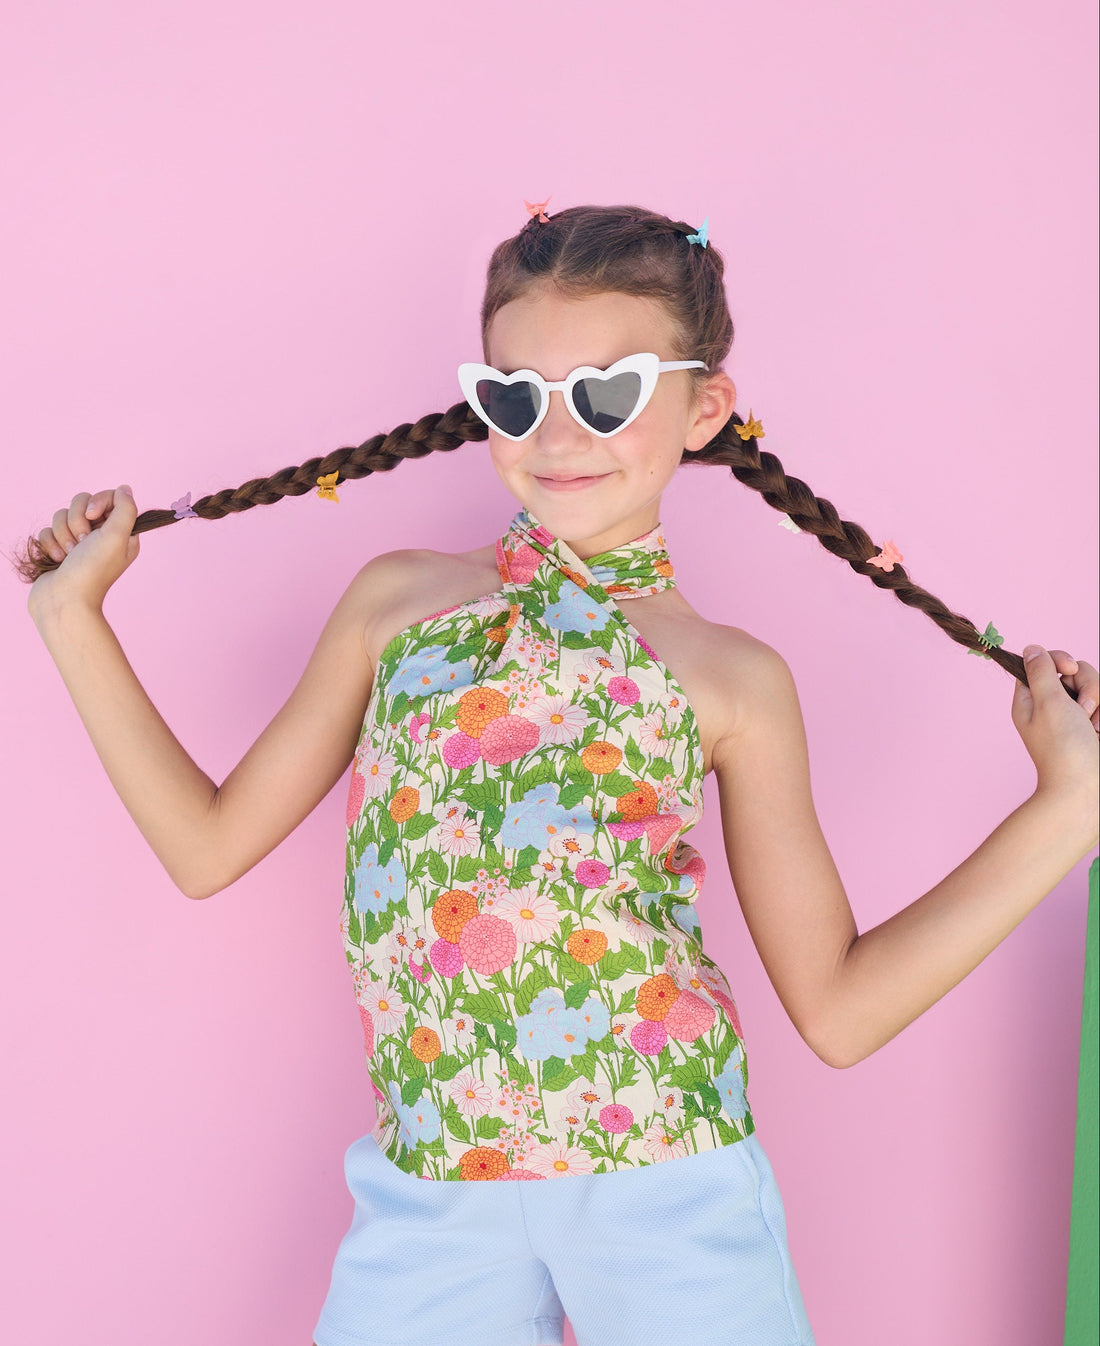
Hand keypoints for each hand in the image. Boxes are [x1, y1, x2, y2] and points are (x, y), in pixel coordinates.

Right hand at [27, 486, 140, 616]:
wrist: (64, 600)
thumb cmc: (93, 569)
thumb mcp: (118, 536)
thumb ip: (125, 508)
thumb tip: (124, 488)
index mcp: (121, 533)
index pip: (110, 498)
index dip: (98, 502)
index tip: (93, 516)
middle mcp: (102, 536)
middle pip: (83, 503)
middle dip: (77, 520)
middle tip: (82, 542)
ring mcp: (78, 542)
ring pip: (62, 515)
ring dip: (63, 534)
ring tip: (70, 554)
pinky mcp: (58, 548)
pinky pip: (48, 530)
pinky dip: (51, 544)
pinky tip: (59, 560)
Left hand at [1011, 646, 1099, 803]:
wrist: (1086, 787)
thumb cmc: (1064, 748)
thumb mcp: (1048, 702)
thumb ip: (1041, 672)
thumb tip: (1031, 648)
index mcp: (1030, 700)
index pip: (1041, 664)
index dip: (1057, 659)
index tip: (1067, 669)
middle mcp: (1051, 705)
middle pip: (1073, 671)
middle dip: (1086, 685)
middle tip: (1082, 710)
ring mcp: (1075, 716)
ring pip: (1093, 685)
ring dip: (1098, 700)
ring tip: (1093, 725)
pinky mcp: (1093, 724)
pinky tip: (1099, 731)